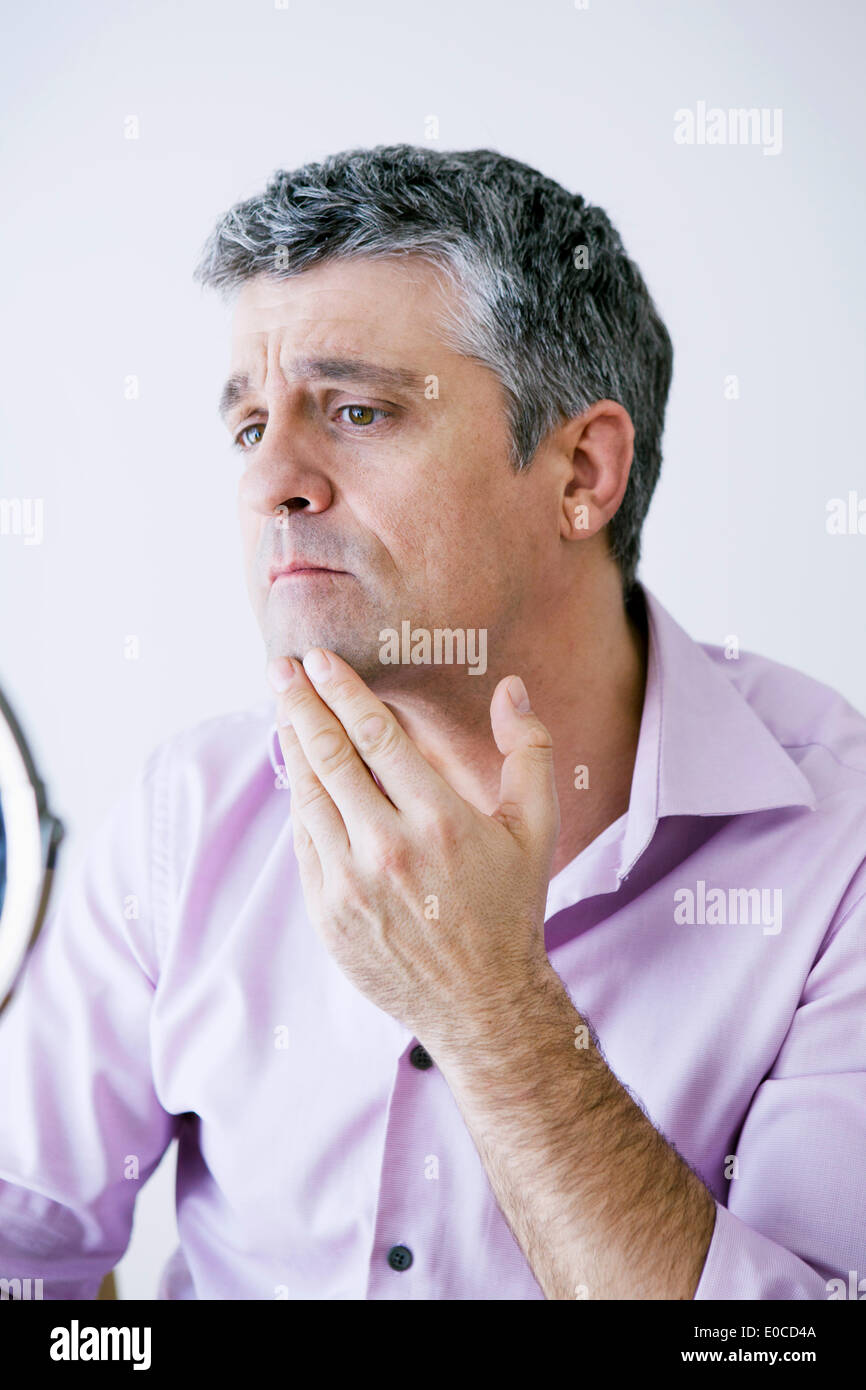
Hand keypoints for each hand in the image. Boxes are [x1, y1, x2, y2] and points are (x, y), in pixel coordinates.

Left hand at [269, 649, 560, 1051]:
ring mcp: (351, 886)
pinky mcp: (328, 914)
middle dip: (301, 704)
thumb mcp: (537, 828)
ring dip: (292, 746)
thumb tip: (510, 688)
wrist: (481, 1002)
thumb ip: (528, 752)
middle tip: (281, 669)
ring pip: (309, 798)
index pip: (376, 737)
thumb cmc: (511, 908)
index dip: (343, 692)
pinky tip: (299, 775)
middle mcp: (389, 850)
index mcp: (440, 822)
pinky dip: (300, 803)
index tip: (319, 661)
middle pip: (330, 757)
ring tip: (282, 710)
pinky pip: (304, 844)